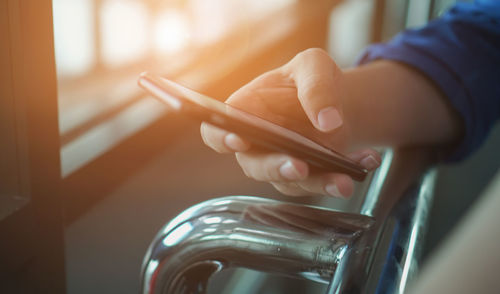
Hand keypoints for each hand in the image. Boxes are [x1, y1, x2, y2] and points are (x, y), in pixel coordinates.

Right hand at [201, 48, 380, 197]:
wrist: (337, 101)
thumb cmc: (312, 79)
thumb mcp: (314, 66)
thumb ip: (316, 87)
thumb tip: (327, 121)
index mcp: (247, 112)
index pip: (217, 130)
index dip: (221, 138)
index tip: (238, 141)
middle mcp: (258, 144)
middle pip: (253, 165)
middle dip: (275, 168)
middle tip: (298, 167)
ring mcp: (281, 163)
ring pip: (290, 183)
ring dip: (318, 182)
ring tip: (343, 178)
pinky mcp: (308, 177)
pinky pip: (321, 182)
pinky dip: (345, 174)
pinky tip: (366, 160)